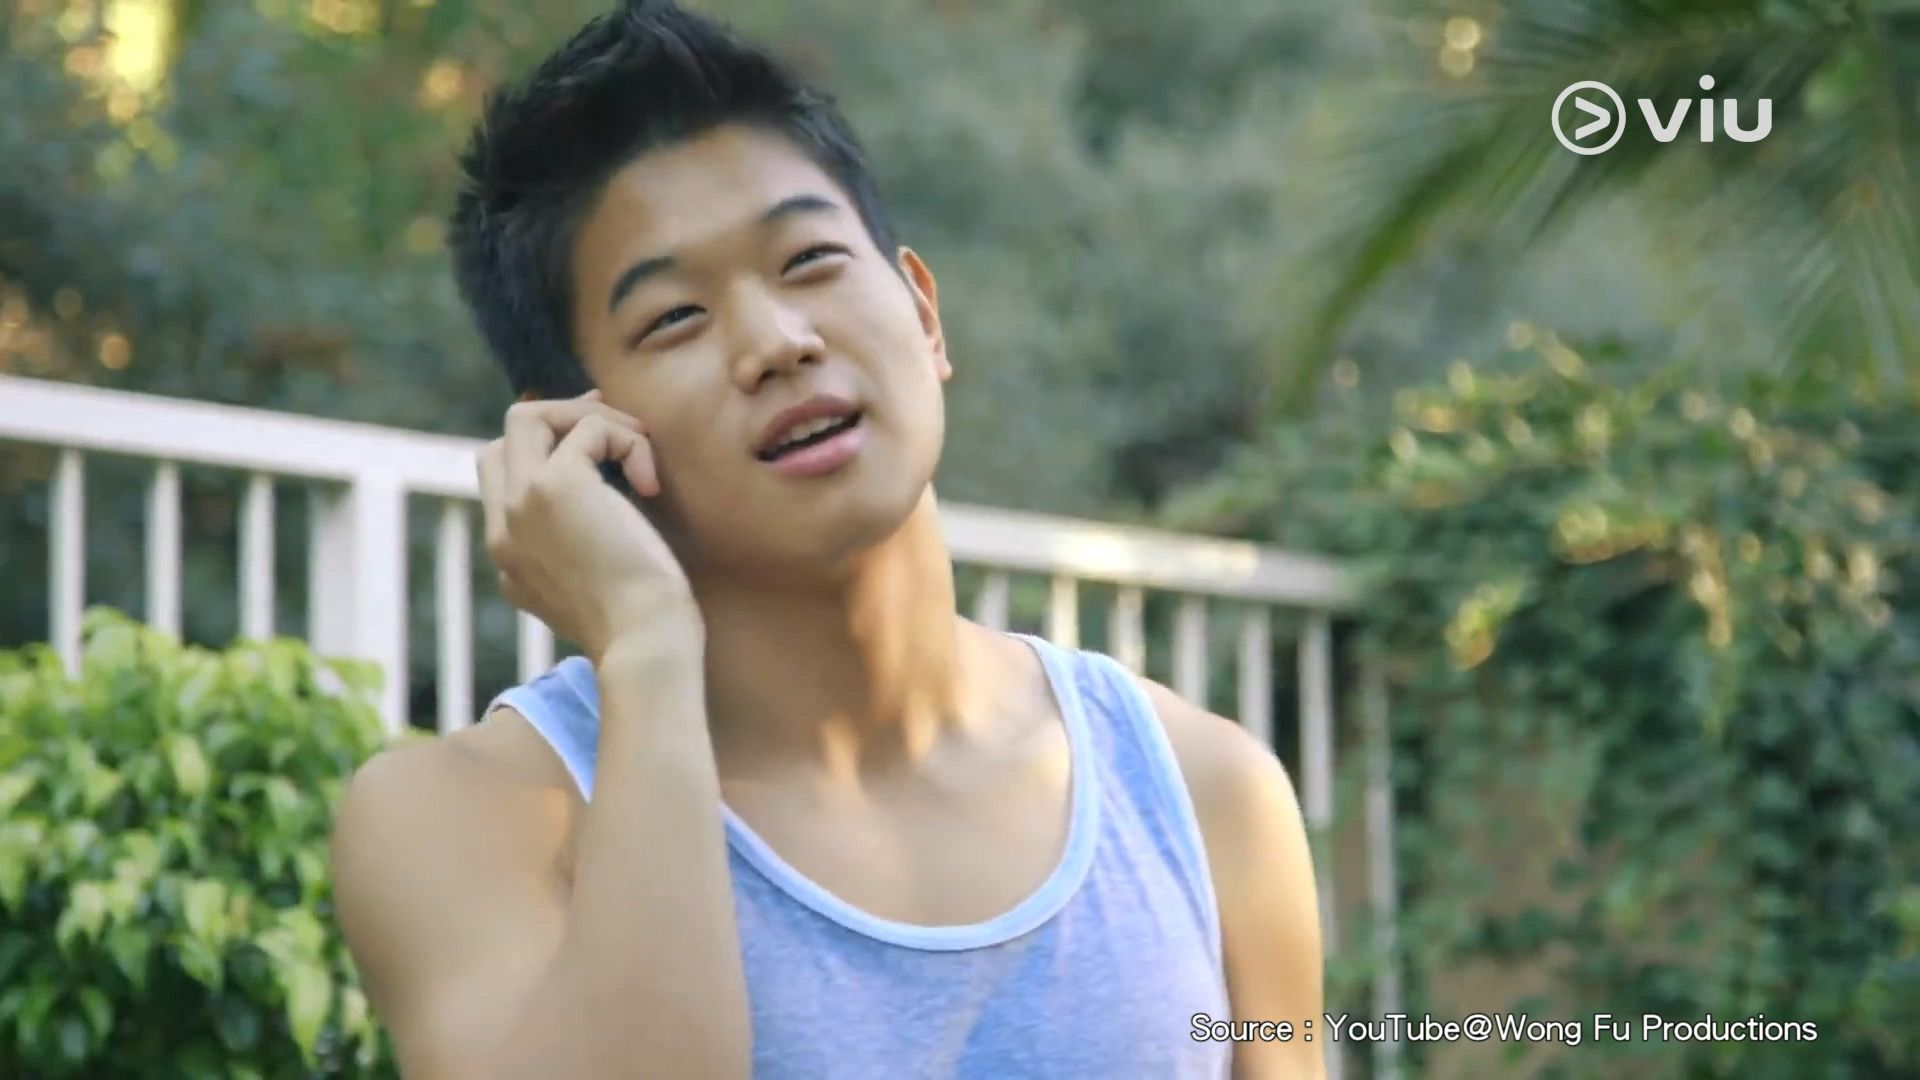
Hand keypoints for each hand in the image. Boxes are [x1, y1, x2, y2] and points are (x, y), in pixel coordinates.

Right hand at [476, 390, 700, 661]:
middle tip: (621, 430)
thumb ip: (579, 545)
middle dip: (564, 419)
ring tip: (640, 447)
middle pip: (506, 437)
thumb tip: (607, 490)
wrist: (644, 643)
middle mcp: (503, 527)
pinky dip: (628, 440)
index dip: (549, 448)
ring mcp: (521, 504)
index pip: (502, 475)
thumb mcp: (595, 584)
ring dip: (591, 418)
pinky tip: (650, 483)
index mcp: (509, 554)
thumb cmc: (641, 622)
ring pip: (527, 416)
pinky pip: (588, 428)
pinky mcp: (554, 486)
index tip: (603, 445)